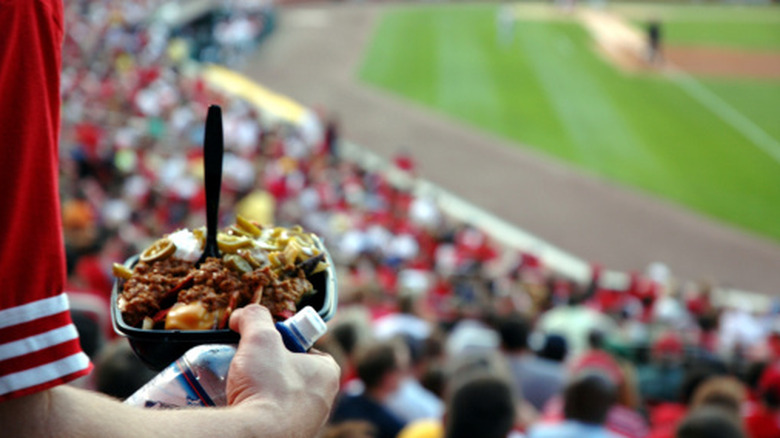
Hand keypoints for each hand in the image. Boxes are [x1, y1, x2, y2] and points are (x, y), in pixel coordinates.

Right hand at [226, 304, 339, 436]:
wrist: (256, 437)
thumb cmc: (267, 388)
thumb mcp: (261, 338)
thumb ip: (255, 317)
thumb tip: (244, 314)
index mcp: (327, 373)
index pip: (305, 347)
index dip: (282, 342)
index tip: (262, 344)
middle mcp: (324, 401)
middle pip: (291, 373)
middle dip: (268, 368)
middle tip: (247, 365)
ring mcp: (307, 423)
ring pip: (281, 397)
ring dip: (262, 390)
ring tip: (241, 387)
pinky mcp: (290, 436)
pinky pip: (273, 418)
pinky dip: (258, 412)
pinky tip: (244, 408)